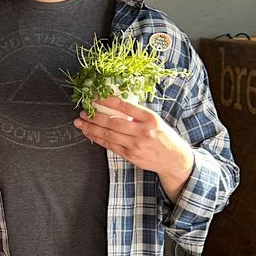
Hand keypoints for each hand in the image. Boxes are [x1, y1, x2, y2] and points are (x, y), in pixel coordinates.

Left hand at [74, 97, 193, 199]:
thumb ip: (137, 114)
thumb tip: (114, 104)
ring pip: (108, 134)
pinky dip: (97, 139)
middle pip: (112, 121)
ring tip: (80, 122)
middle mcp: (143, 131)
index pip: (124, 106)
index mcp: (150, 118)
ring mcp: (136, 145)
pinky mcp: (130, 155)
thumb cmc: (164, 137)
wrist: (174, 160)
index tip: (95, 96)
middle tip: (82, 111)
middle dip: (94, 116)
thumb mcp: (155, 121)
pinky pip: (110, 146)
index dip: (107, 100)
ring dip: (91, 128)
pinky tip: (89, 134)